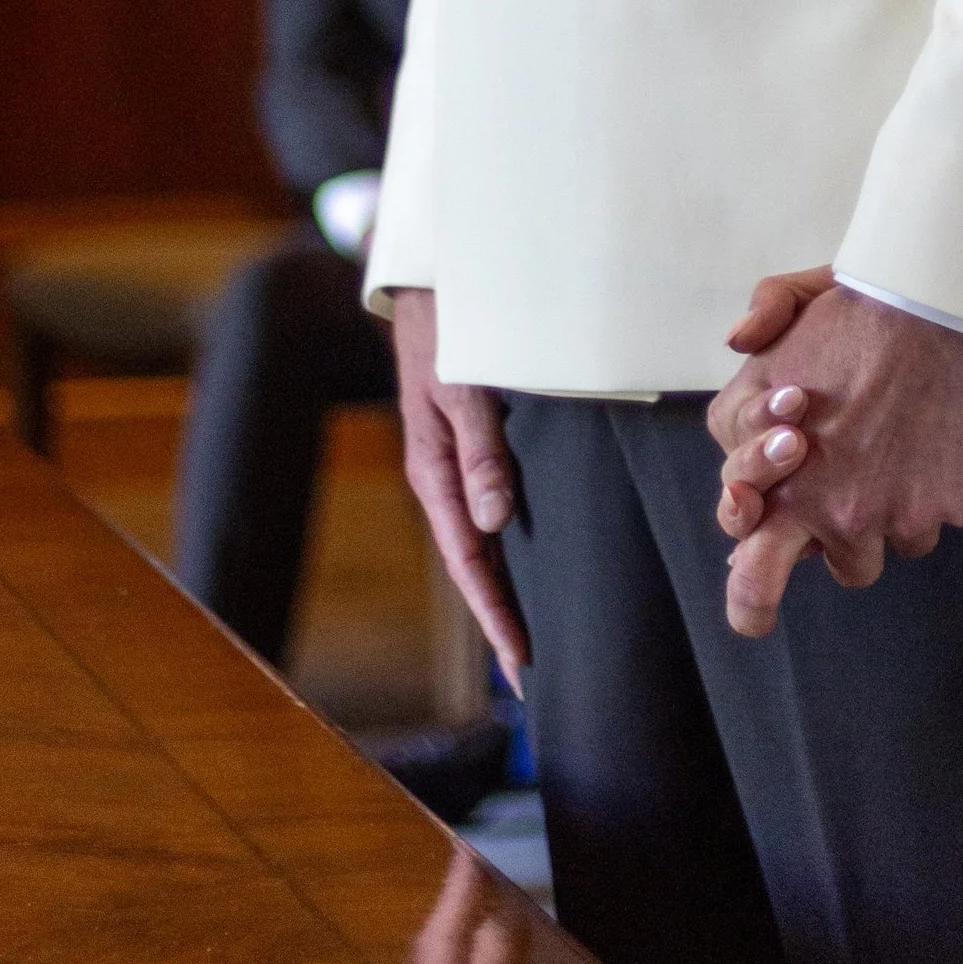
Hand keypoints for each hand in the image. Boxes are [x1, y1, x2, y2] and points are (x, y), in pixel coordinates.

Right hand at [390, 285, 529, 690]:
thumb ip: (480, 449)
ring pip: (481, 544)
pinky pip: (487, 512)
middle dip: (498, 621)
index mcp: (434, 473)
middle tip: (529, 679)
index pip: (468, 561)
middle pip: (474, 565)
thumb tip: (495, 519)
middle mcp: (444, 479)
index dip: (494, 614)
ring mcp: (456, 466)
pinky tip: (526, 565)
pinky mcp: (470, 448)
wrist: (432, 284)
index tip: (520, 661)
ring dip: (503, 590)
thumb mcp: (461, 386)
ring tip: (528, 640)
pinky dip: (505, 549)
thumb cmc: (449, 330)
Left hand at [706, 275, 962, 639]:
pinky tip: (943, 432)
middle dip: (759, 601)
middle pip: (789, 580)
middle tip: (767, 603)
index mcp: (780, 473)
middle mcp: (834, 508)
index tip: (757, 527)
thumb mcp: (796, 303)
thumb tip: (739, 339)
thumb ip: (762, 321)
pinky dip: (942, 483)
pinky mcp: (956, 506)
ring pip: (885, 543)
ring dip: (885, 512)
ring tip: (897, 450)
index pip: (743, 541)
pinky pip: (942, 513)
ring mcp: (899, 514)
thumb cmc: (871, 306)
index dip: (752, 536)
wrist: (951, 304)